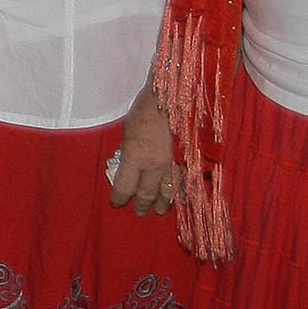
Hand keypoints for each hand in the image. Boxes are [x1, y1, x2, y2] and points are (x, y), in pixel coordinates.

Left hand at [108, 87, 179, 216]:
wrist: (174, 96)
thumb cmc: (147, 108)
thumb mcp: (128, 129)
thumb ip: (128, 151)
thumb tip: (128, 164)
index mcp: (135, 157)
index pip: (124, 187)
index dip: (119, 197)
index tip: (117, 201)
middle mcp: (154, 166)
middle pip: (146, 194)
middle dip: (142, 204)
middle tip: (140, 212)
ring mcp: (174, 165)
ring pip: (168, 192)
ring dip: (163, 202)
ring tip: (160, 209)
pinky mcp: (190, 161)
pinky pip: (186, 182)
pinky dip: (183, 193)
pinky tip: (182, 199)